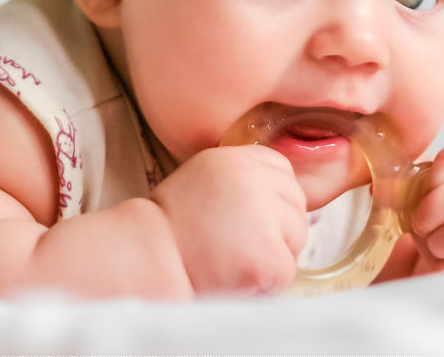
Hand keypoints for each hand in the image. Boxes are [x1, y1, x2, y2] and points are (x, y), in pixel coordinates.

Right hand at [150, 145, 307, 295]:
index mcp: (240, 159)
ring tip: (232, 260)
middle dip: (276, 228)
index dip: (271, 198)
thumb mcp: (206, 177)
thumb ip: (244, 177)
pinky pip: (286, 273)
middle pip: (296, 206)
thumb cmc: (172, 224)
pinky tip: (235, 278)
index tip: (246, 216)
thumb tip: (284, 193)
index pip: (284, 172)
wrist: (146, 260)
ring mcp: (265, 220)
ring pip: (296, 240)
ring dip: (272, 255)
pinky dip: (266, 284)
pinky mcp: (269, 260)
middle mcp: (256, 182)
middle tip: (236, 243)